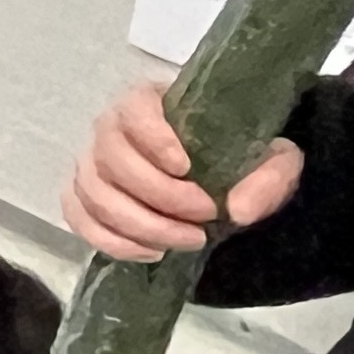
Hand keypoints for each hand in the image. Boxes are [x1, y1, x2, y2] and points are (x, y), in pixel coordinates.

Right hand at [64, 81, 304, 261]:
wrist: (225, 179)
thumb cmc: (243, 157)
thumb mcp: (275, 160)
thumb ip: (269, 178)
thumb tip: (239, 210)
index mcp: (154, 102)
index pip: (133, 110)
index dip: (152, 138)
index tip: (186, 167)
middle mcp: (111, 129)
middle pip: (110, 159)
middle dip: (159, 196)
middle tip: (205, 216)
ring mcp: (92, 165)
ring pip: (95, 195)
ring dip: (140, 226)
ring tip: (187, 240)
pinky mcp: (84, 199)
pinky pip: (79, 219)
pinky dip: (112, 241)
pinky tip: (152, 252)